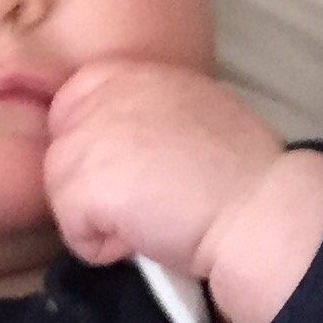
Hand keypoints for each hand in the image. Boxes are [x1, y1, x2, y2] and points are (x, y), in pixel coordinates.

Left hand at [41, 59, 288, 274]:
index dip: (94, 146)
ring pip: (63, 194)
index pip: (73, 103)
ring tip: (152, 219)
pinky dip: (105, 249)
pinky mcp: (85, 185)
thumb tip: (128, 144)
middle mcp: (105, 96)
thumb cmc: (244, 173)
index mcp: (135, 74)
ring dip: (100, 219)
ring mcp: (90, 138)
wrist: (259, 208)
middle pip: (63, 152)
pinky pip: (74, 232)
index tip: (132, 171)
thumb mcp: (196, 110)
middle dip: (94, 185)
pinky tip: (147, 238)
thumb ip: (150, 112)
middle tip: (147, 199)